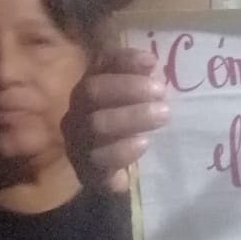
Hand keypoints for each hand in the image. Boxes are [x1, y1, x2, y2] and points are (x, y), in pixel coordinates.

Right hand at [62, 47, 168, 193]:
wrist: (118, 180)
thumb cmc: (132, 133)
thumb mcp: (141, 106)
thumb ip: (143, 84)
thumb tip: (150, 63)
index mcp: (91, 88)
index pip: (99, 64)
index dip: (123, 59)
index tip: (151, 61)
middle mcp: (77, 111)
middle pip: (92, 91)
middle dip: (128, 88)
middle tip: (161, 93)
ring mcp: (78, 141)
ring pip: (96, 125)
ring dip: (132, 117)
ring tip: (163, 116)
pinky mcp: (86, 170)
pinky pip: (99, 159)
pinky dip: (123, 150)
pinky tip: (143, 144)